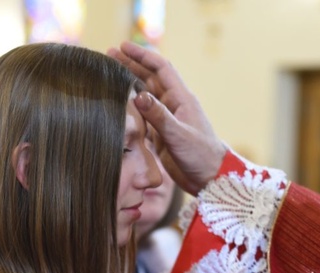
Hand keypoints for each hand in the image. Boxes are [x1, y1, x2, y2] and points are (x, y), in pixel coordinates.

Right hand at [108, 41, 226, 195]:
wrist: (211, 178)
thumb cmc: (201, 155)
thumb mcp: (178, 135)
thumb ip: (158, 115)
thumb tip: (138, 95)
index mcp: (181, 99)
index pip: (160, 69)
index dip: (142, 56)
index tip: (122, 47)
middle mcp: (174, 106)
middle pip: (150, 78)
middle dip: (131, 65)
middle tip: (109, 56)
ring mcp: (167, 120)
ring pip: (146, 96)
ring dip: (129, 84)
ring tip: (109, 75)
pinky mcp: (162, 135)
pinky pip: (144, 116)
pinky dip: (131, 108)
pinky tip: (118, 105)